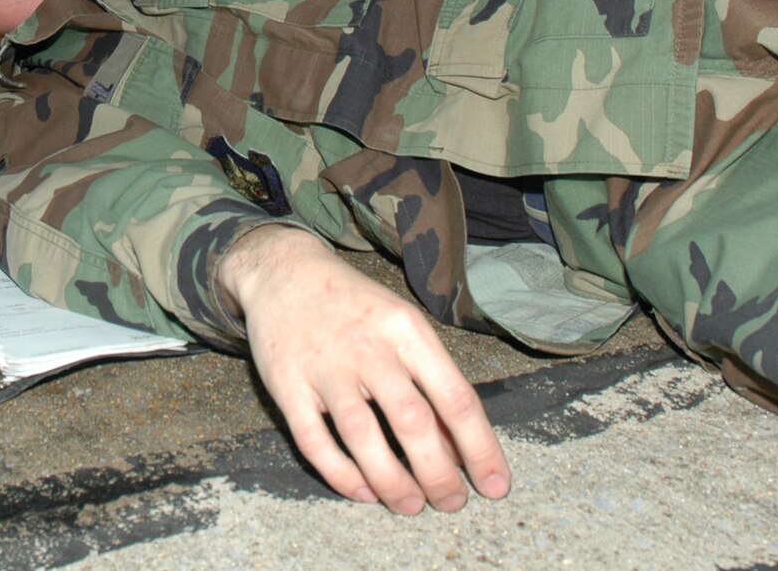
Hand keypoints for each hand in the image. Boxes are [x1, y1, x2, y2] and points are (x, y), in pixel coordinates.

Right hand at [218, 225, 510, 513]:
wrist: (283, 272)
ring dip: (393, 482)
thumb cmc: (355, 307)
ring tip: (411, 505)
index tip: (494, 485)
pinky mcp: (286, 384)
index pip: (454, 396)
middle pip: (412, 421)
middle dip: (438, 474)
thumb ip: (431, 378)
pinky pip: (314, 441)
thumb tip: (460, 446)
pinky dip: (341, 474)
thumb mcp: (402, 324)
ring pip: (363, 437)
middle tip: (451, 503)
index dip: (480, 448)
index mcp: (406, 329)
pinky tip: (363, 492)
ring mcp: (324, 366)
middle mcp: (367, 346)